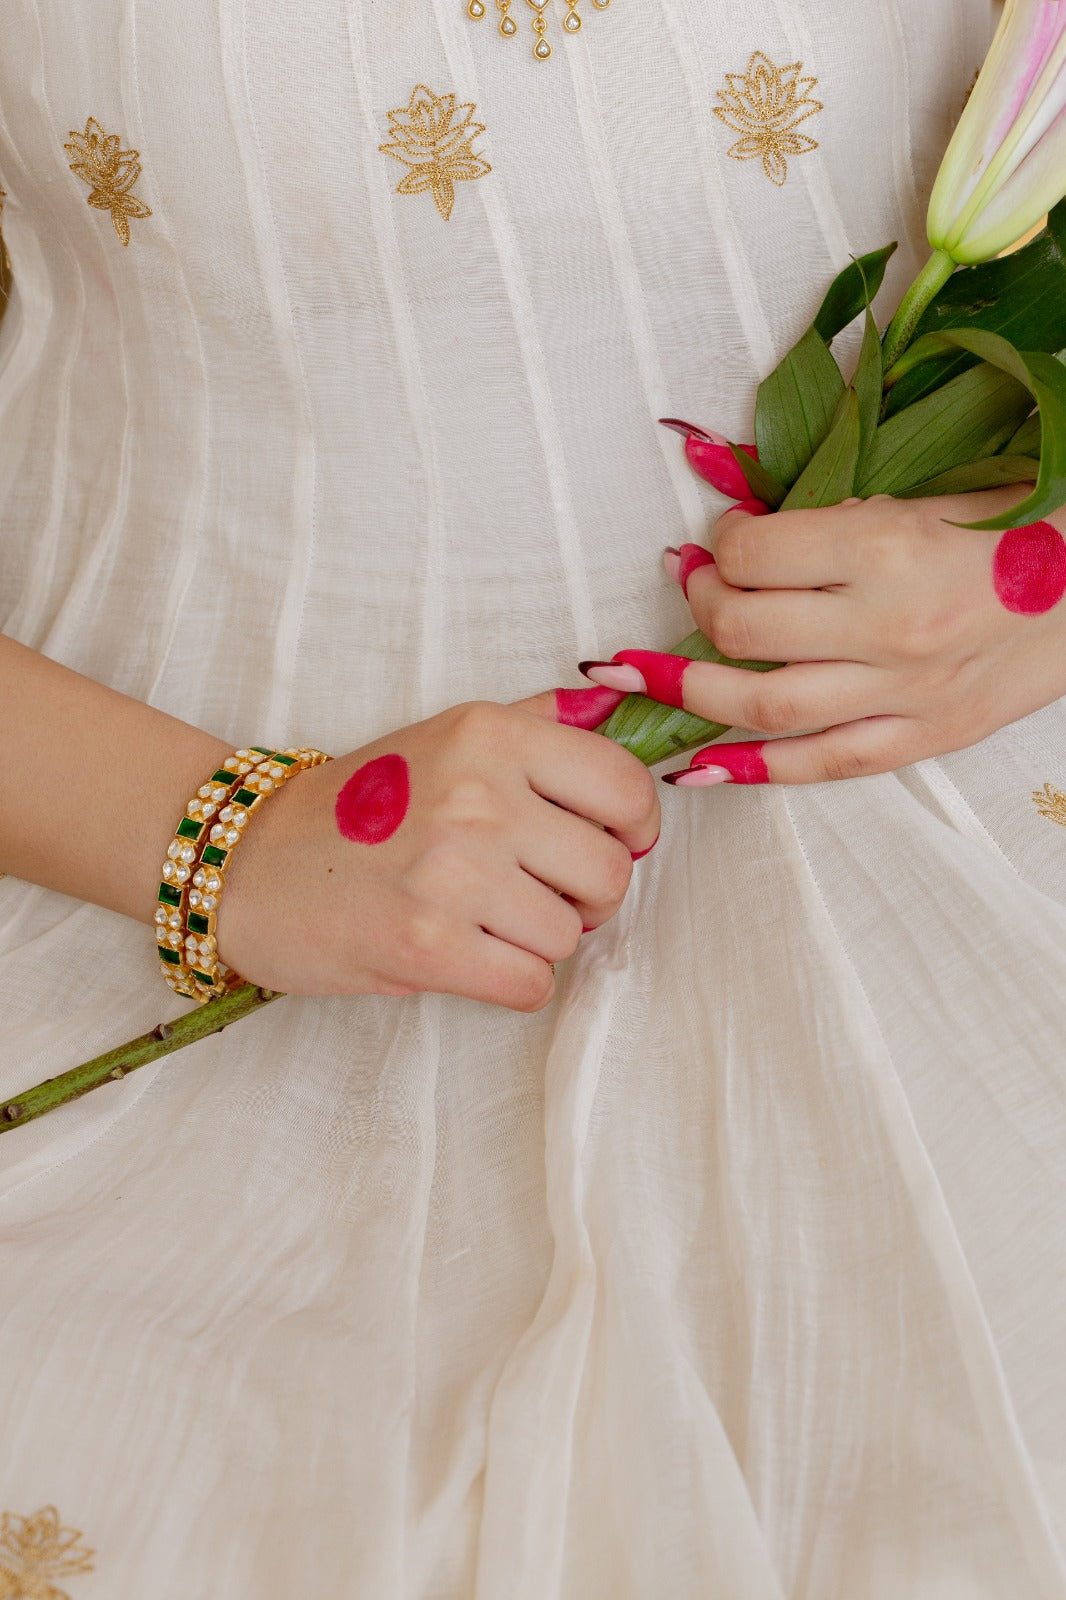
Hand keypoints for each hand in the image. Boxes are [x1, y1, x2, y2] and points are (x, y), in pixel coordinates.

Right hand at [219, 696, 658, 1007]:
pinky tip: (469, 956)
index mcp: (490, 735)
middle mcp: (478, 795)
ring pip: (572, 935)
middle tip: (539, 893)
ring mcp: (452, 873)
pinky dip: (512, 982)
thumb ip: (537, 726)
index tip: (609, 843)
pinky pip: (532, 984)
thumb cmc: (356, 807)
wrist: (247, 864)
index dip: (633, 830)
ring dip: (539, 941)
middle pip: (610, 873)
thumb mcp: (446, 737)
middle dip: (587, 897)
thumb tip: (620, 716)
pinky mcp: (427, 946)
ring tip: (484, 920)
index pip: (627, 789)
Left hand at [581, 488, 1065, 784]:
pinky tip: (698, 766)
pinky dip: (750, 768)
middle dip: (697, 603)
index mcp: (891, 545)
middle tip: (692, 584)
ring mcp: (904, 693)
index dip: (720, 542)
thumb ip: (834, 507)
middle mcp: (888, 625)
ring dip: (692, 691)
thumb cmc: (1025, 528)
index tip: (723, 536)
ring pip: (762, 706)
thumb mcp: (932, 490)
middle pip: (742, 628)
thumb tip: (736, 506)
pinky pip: (818, 765)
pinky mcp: (922, 739)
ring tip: (651, 677)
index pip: (755, 553)